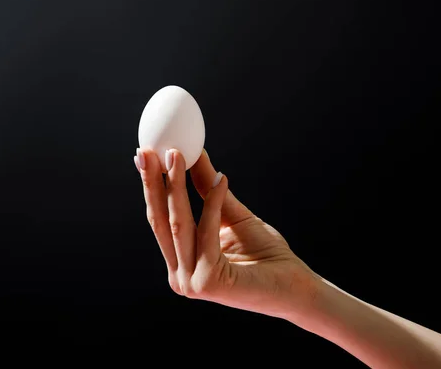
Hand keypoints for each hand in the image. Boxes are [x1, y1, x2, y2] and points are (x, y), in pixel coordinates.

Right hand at [134, 148, 321, 322]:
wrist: (295, 288)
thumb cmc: (265, 254)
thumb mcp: (231, 215)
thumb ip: (208, 190)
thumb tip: (195, 154)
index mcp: (181, 262)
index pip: (159, 219)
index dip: (151, 186)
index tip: (145, 156)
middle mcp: (180, 276)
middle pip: (160, 221)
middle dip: (153, 183)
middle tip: (149, 152)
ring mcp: (191, 282)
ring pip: (178, 225)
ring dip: (175, 186)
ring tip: (175, 154)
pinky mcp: (208, 282)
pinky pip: (207, 232)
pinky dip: (212, 203)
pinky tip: (221, 179)